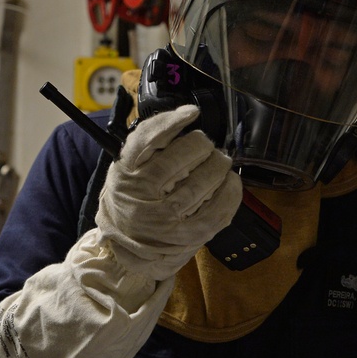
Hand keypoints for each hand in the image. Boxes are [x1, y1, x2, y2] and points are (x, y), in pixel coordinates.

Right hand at [96, 104, 240, 279]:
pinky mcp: (182, 237)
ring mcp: (161, 218)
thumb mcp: (126, 169)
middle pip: (181, 157)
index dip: (172, 121)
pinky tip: (231, 183)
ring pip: (201, 183)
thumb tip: (188, 116)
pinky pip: (215, 212)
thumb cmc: (133, 198)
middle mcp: (140, 193)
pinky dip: (230, 194)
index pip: (147, 139)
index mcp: (125, 171)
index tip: (191, 113)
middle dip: (202, 145)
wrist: (126, 244)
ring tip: (221, 163)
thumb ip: (149, 146)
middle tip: (207, 145)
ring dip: (218, 166)